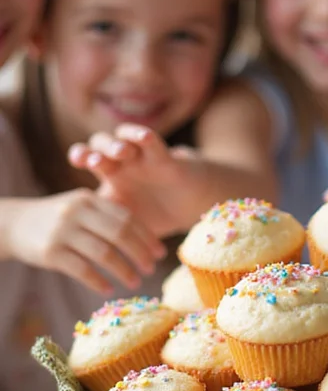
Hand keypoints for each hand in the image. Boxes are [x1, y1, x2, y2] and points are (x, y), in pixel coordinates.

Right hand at [7, 189, 166, 293]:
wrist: (13, 224)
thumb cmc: (56, 218)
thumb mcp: (79, 206)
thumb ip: (106, 215)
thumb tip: (144, 237)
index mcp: (89, 199)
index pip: (126, 217)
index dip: (147, 236)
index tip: (160, 253)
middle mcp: (77, 212)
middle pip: (119, 234)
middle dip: (140, 254)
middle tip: (152, 269)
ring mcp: (62, 232)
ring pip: (103, 254)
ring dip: (124, 271)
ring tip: (135, 282)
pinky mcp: (50, 252)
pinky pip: (82, 270)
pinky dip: (99, 281)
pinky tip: (108, 289)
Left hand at [69, 124, 198, 236]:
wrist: (189, 207)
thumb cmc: (154, 214)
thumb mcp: (125, 223)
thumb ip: (106, 228)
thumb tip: (81, 252)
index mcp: (109, 174)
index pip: (87, 157)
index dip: (79, 155)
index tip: (75, 164)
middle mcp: (123, 162)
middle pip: (100, 144)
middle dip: (93, 149)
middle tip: (89, 161)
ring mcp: (142, 158)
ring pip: (123, 138)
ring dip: (118, 144)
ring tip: (118, 153)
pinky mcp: (164, 159)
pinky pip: (153, 143)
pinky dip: (148, 139)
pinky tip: (143, 138)